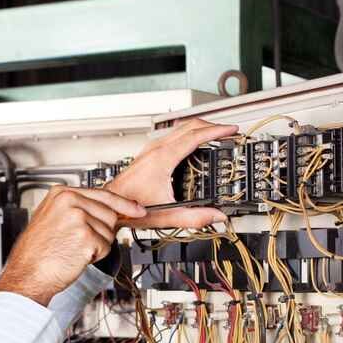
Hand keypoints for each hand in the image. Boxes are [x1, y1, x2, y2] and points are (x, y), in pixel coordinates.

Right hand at [0, 187, 145, 305]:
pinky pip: (106, 247)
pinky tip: (75, 256)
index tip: (136, 208)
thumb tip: (105, 210)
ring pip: (109, 231)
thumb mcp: (51, 219)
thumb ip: (76, 209)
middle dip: (101, 231)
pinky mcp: (86, 237)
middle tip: (78, 242)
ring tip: (72, 249)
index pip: (102, 194)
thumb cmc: (36, 253)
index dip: (122, 204)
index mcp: (61, 194)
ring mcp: (78, 218)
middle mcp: (70, 202)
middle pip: (109, 213)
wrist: (27, 275)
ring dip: (97, 245)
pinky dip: (95, 256)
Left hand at [104, 118, 237, 228]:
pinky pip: (172, 135)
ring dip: (199, 128)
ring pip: (179, 128)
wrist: (110, 205)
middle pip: (189, 126)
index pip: (195, 136)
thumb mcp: (167, 215)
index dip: (217, 131)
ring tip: (214, 134)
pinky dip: (187, 134)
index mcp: (162, 159)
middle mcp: (156, 150)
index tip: (231, 130)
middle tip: (227, 130)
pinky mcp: (148, 154)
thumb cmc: (130, 207)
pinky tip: (192, 144)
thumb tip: (216, 216)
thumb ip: (194, 217)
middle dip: (211, 125)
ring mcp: (151, 150)